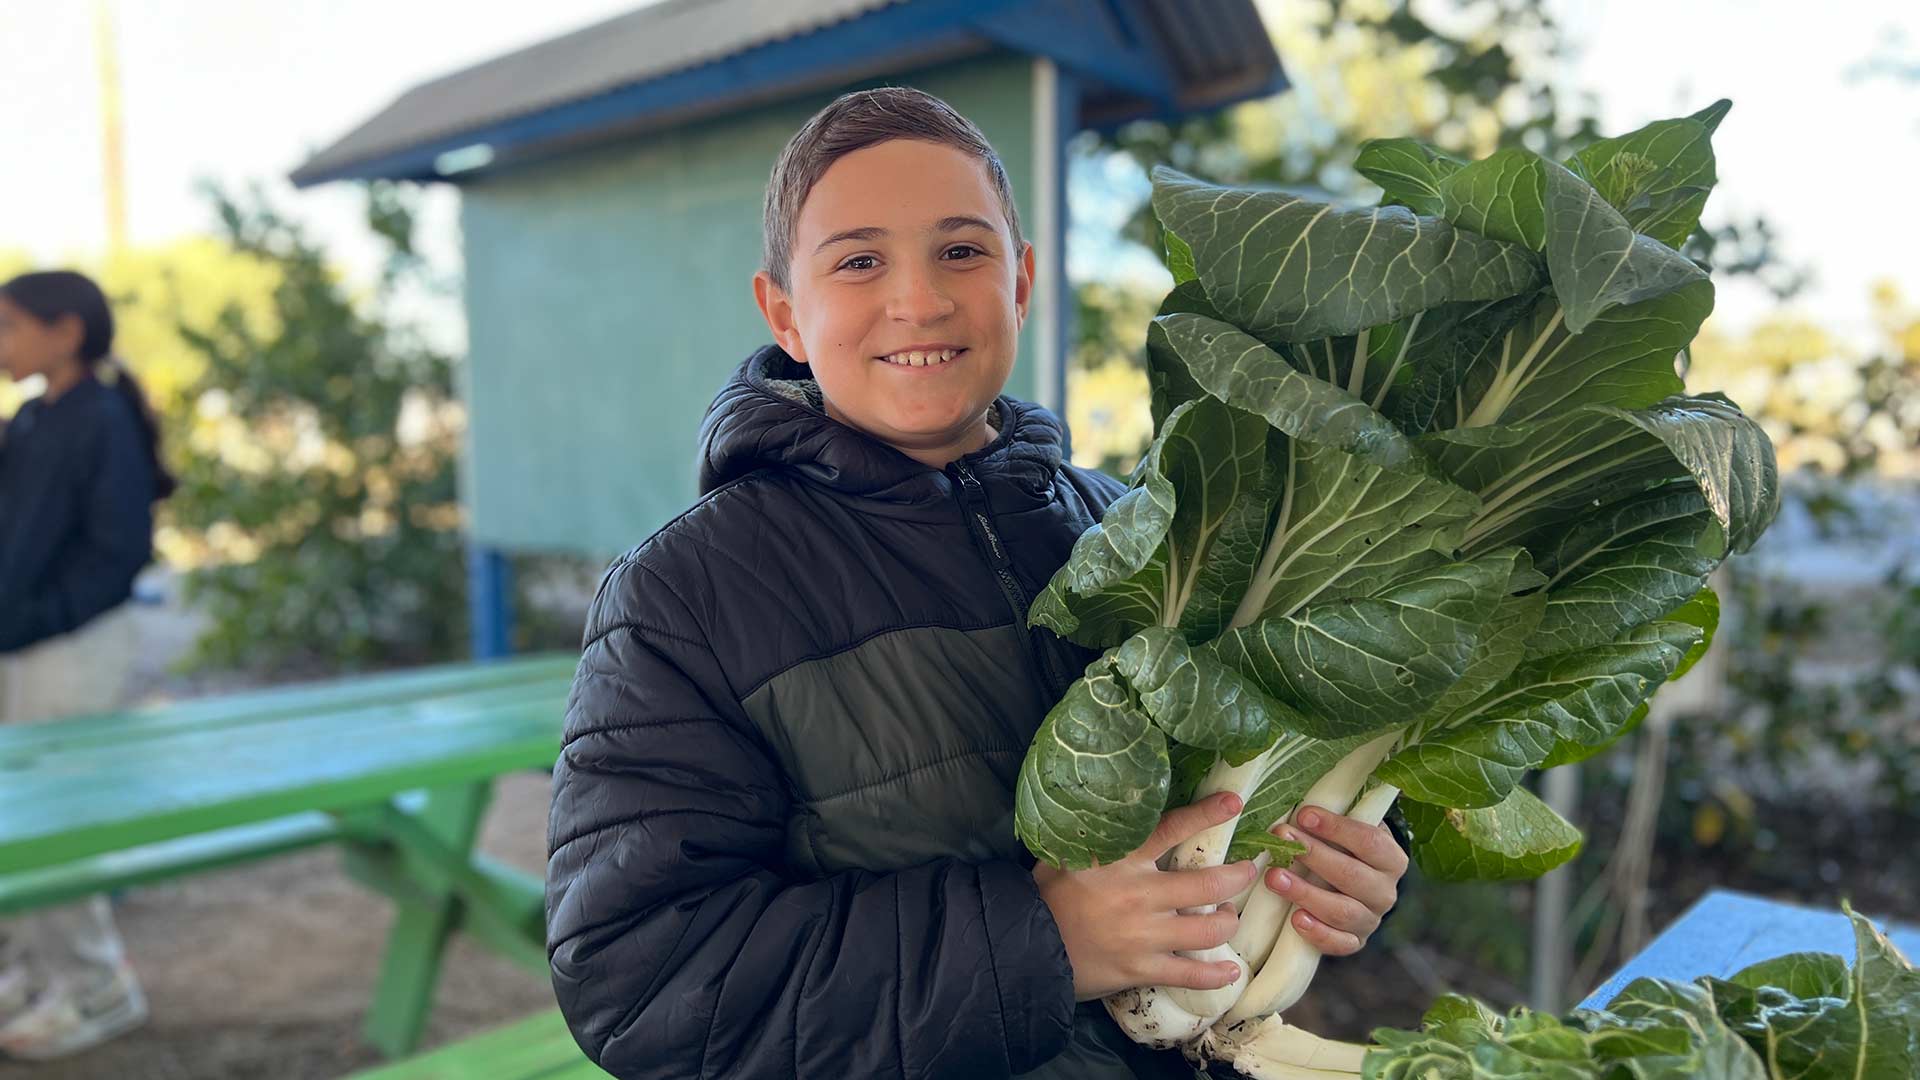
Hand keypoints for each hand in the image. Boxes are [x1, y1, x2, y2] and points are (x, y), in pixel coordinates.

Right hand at [1034, 792, 1259, 1000]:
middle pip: (1209, 884)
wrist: (1024, 946)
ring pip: (1209, 929)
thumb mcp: (1066, 853)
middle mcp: (1140, 894)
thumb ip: (1098, 839)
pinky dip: (1216, 975)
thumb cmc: (1044, 895)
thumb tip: (1114, 813)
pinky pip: (1190, 974)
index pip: (1173, 828)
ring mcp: (1144, 935)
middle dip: (1239, 876)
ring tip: (1229, 916)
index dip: (1208, 814)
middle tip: (1248, 871)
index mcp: (1122, 859)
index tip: (1234, 802)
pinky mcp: (1141, 969)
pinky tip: (1230, 971)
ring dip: (1228, 921)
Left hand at [1263, 805, 1407, 956]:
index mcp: (1390, 859)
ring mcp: (1371, 920)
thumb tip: (1301, 805)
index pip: (1369, 841)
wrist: (1351, 887)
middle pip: (1352, 875)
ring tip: (1274, 877)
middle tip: (1281, 838)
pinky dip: (1318, 933)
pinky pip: (1340, 944)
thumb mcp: (1347, 829)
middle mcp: (1385, 892)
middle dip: (1313, 855)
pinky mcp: (1354, 941)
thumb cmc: (1344, 850)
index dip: (1336, 828)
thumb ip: (1336, 817)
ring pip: (1342, 911)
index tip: (1303, 814)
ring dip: (1305, 893)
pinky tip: (1296, 919)